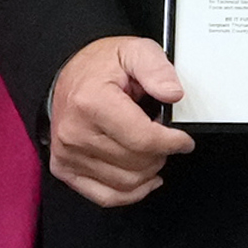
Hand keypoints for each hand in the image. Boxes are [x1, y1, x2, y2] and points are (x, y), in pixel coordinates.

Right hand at [46, 36, 193, 206]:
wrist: (68, 76)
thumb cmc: (100, 67)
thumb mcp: (134, 51)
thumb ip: (157, 68)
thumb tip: (172, 93)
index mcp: (91, 102)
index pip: (143, 140)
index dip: (172, 143)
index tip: (182, 140)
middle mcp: (75, 131)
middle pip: (137, 163)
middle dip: (161, 154)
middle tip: (163, 139)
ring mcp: (67, 153)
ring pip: (126, 183)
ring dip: (149, 171)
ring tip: (151, 151)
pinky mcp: (64, 168)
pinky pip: (106, 196)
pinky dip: (131, 193)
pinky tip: (144, 178)